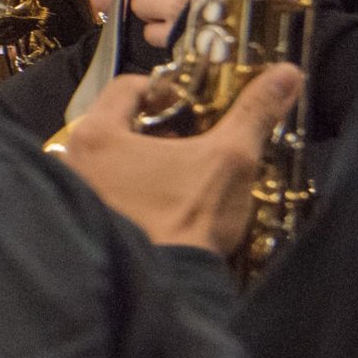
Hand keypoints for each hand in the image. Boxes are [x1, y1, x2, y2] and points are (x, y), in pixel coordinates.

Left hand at [47, 55, 299, 256]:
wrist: (168, 283)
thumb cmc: (190, 215)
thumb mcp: (230, 158)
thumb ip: (253, 113)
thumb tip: (286, 74)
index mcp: (95, 133)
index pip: (126, 87)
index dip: (166, 89)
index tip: (195, 104)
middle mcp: (71, 156)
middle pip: (116, 122)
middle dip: (157, 126)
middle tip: (193, 140)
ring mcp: (71, 189)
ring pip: (111, 157)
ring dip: (144, 158)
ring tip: (182, 172)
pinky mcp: (80, 219)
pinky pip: (104, 187)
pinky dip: (131, 186)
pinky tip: (163, 200)